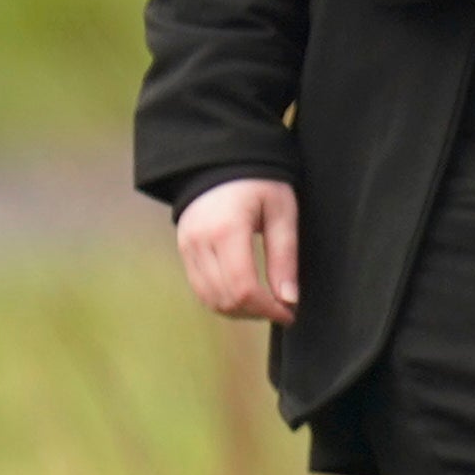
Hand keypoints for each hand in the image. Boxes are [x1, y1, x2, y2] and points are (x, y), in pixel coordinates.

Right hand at [176, 174, 298, 323]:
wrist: (220, 161)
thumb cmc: (259, 182)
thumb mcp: (282, 212)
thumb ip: (284, 257)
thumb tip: (289, 300)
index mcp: (227, 230)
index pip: (243, 288)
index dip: (268, 309)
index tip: (290, 314)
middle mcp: (200, 243)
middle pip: (224, 298)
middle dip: (256, 313)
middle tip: (283, 310)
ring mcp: (187, 247)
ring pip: (209, 298)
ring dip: (239, 311)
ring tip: (266, 305)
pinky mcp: (184, 250)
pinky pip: (200, 287)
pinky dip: (223, 299)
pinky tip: (246, 297)